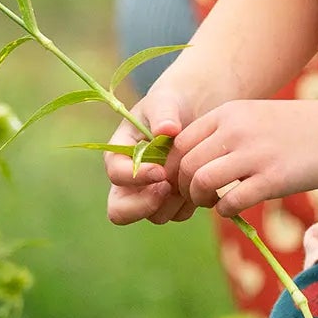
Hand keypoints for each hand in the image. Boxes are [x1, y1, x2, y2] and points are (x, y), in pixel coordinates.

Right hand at [104, 87, 199, 226]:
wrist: (192, 113)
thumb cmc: (171, 105)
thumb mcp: (164, 102)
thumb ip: (163, 114)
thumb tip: (167, 130)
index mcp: (119, 155)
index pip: (116, 175)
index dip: (135, 177)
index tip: (160, 171)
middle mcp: (129, 181)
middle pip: (120, 212)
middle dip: (144, 205)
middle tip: (169, 187)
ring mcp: (150, 194)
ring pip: (155, 216)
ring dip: (173, 203)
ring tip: (190, 178)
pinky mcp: (173, 201)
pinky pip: (179, 214)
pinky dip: (190, 203)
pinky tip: (201, 181)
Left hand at [173, 98, 317, 217]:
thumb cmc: (299, 129)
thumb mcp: (255, 117)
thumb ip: (225, 133)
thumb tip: (194, 162)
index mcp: (229, 112)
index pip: (180, 142)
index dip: (174, 167)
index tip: (182, 180)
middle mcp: (236, 130)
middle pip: (186, 164)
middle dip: (183, 187)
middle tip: (196, 196)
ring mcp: (255, 154)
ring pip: (201, 182)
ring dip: (200, 199)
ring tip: (211, 202)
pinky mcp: (273, 179)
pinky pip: (230, 202)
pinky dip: (224, 210)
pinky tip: (233, 208)